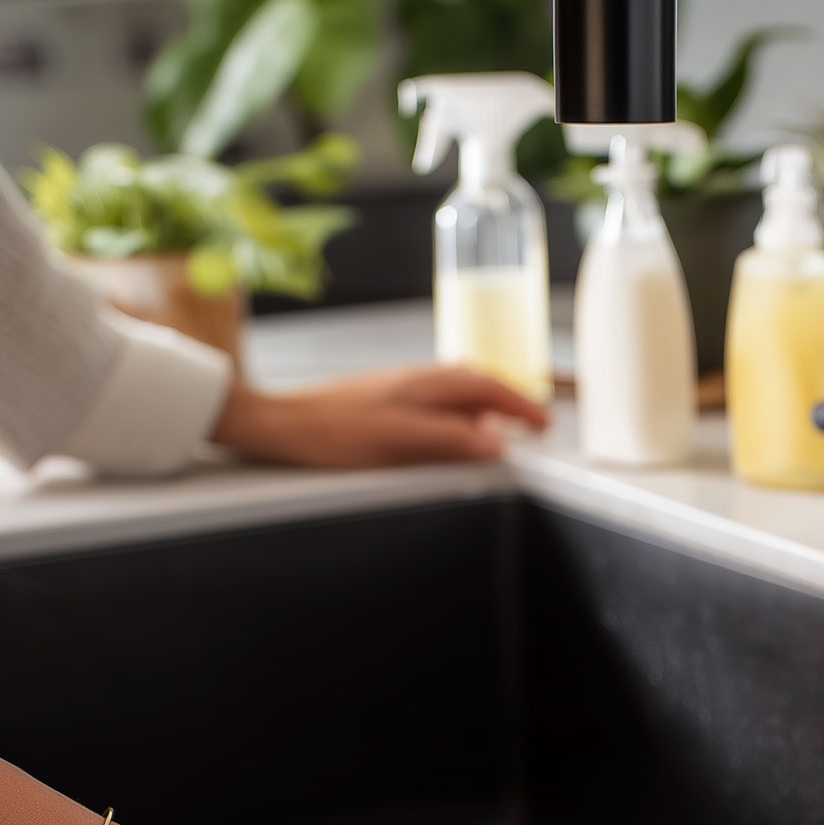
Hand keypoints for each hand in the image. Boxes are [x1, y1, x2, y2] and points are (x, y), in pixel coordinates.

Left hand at [211, 366, 548, 468]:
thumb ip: (449, 440)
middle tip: (530, 427)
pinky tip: (445, 433)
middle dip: (506, 403)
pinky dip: (453, 415)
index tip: (544, 425)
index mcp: (425, 385)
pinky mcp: (380, 401)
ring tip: (495, 432)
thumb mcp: (398, 441)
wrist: (280, 425)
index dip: (520, 405)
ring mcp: (397, 389)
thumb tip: (496, 444)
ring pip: (452, 393)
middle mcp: (414, 380)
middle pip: (474, 384)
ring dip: (480, 408)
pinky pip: (432, 403)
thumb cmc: (332, 433)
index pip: (487, 388)